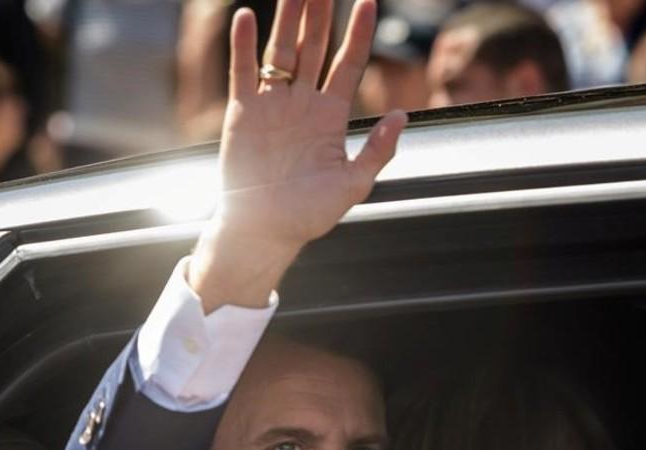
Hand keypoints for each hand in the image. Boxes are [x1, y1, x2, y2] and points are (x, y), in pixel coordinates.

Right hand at [190, 0, 406, 310]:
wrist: (264, 231)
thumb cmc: (308, 214)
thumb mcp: (353, 185)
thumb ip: (377, 151)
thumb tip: (402, 116)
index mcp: (330, 116)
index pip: (348, 63)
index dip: (359, 33)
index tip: (369, 1)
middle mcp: (302, 103)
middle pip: (315, 46)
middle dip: (321, 12)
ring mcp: (272, 104)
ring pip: (282, 50)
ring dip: (288, 18)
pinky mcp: (243, 113)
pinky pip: (244, 71)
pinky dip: (243, 45)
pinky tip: (247, 16)